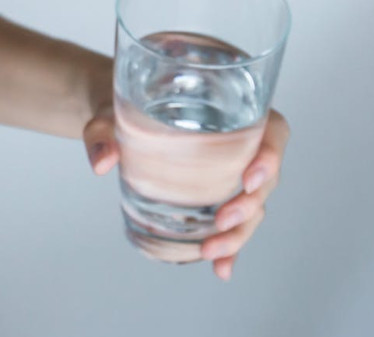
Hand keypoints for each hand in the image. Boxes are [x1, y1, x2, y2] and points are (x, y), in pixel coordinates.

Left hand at [83, 107, 289, 280]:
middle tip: (222, 221)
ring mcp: (229, 174)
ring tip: (211, 252)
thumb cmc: (120, 106)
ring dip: (239, 234)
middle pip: (264, 178)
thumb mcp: (108, 114)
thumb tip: (102, 161)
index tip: (249, 178)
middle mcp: (239, 144)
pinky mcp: (214, 196)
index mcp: (230, 111)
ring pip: (252, 207)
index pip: (271, 131)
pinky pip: (232, 223)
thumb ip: (102, 132)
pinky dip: (230, 247)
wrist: (113, 121)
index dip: (271, 156)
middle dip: (249, 205)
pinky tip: (221, 268)